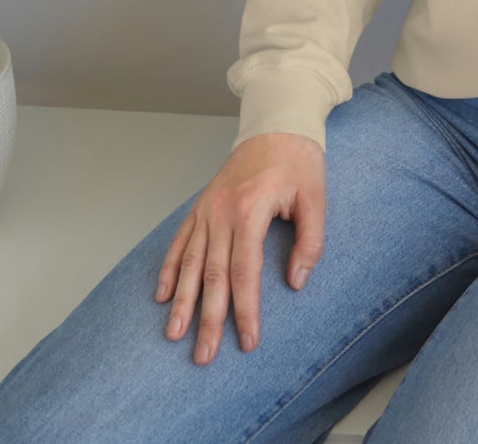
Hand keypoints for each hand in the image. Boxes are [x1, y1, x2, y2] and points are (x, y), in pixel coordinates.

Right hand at [156, 131, 324, 364]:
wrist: (277, 122)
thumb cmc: (299, 160)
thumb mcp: (315, 197)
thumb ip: (310, 241)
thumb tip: (296, 283)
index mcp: (251, 210)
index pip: (245, 272)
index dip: (245, 310)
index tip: (247, 341)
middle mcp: (222, 212)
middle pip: (212, 274)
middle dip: (207, 318)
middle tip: (203, 355)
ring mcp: (208, 208)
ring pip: (189, 262)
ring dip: (181, 301)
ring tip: (174, 334)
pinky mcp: (202, 205)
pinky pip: (180, 240)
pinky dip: (169, 268)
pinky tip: (162, 295)